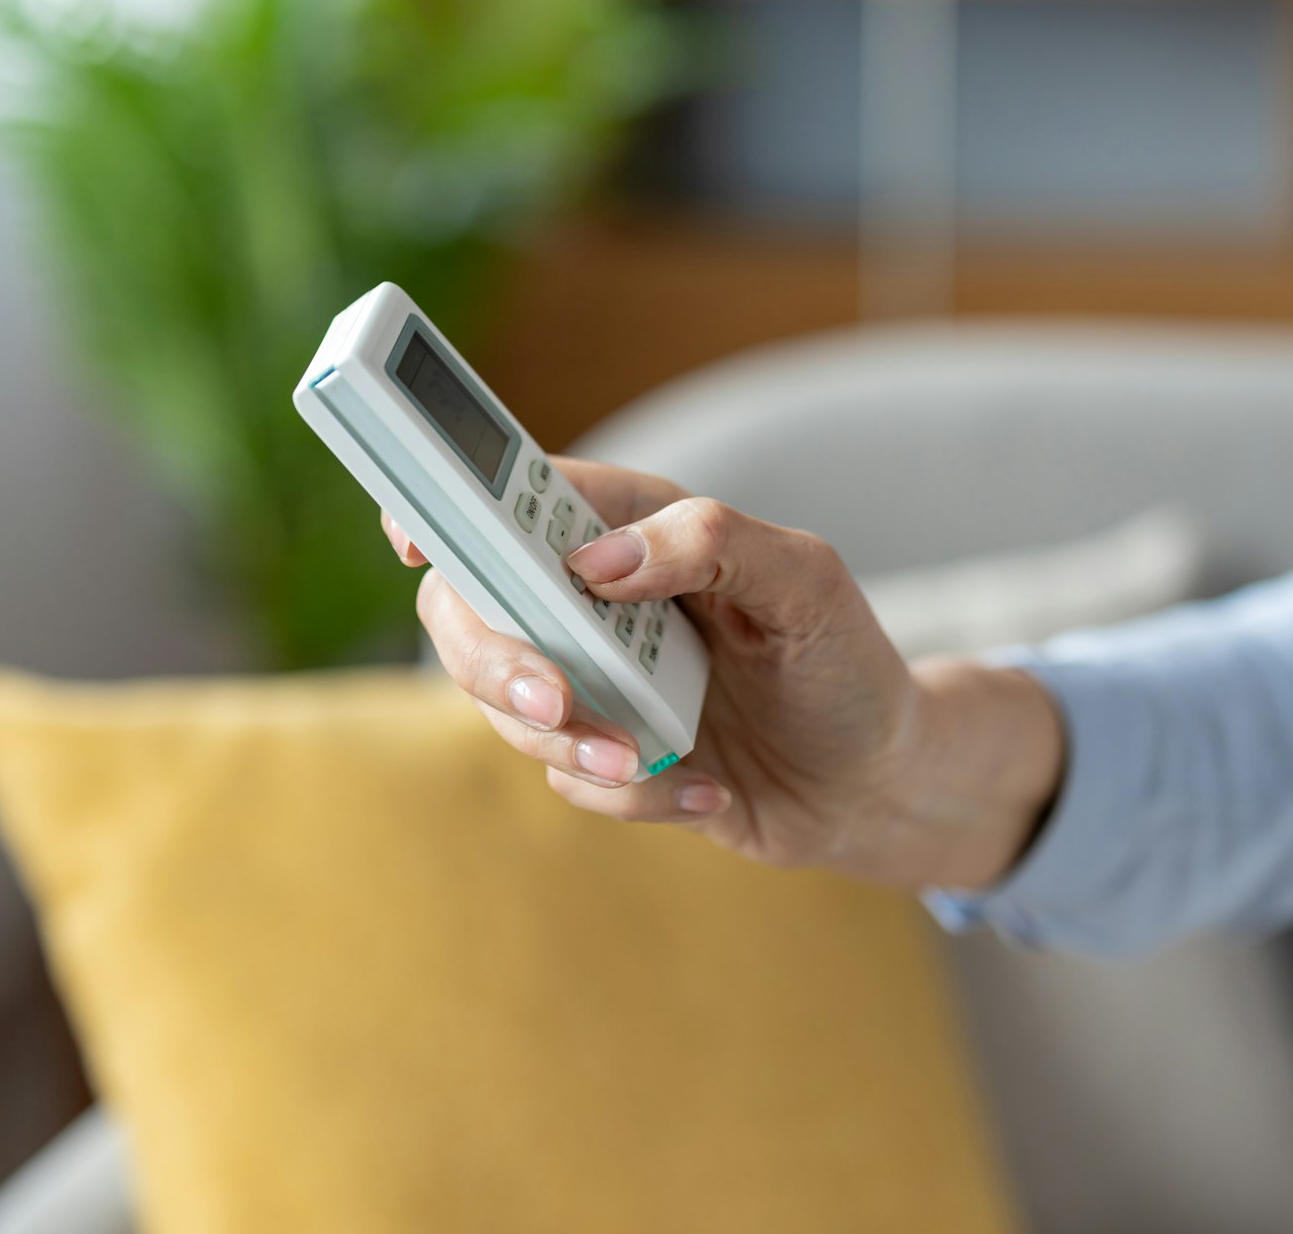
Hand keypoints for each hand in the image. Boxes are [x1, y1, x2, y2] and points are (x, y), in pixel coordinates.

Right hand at [381, 458, 1064, 890]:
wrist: (876, 782)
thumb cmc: (845, 663)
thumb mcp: (806, 581)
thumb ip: (709, 540)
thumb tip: (598, 562)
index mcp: (634, 529)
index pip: (519, 499)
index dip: (449, 506)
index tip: (416, 535)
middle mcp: (594, 600)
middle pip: (472, 608)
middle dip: (496, 660)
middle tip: (555, 700)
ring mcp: (592, 680)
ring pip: (506, 704)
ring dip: (573, 740)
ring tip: (659, 755)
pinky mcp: (604, 753)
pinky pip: (572, 779)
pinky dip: (638, 793)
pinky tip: (712, 790)